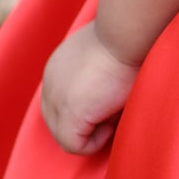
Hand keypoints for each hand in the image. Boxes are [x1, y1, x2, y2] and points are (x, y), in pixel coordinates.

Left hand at [40, 22, 140, 154]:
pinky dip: (95, 142)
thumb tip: (108, 100)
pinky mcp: (69, 113)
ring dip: (93, 131)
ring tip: (116, 111)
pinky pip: (75, 146)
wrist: (126, 32)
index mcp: (58, 68)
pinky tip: (113, 121)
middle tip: (115, 108)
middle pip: (58, 123)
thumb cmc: (128, 39)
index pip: (62, 103)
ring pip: (66, 137)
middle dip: (88, 123)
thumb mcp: (105, 55)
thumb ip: (96, 75)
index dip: (90, 109)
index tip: (113, 96)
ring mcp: (56, 99)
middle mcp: (50, 83)